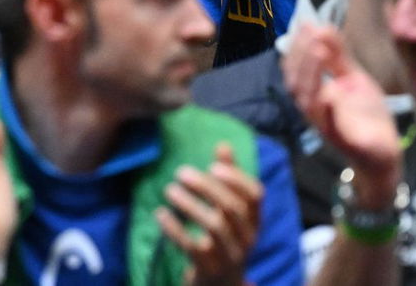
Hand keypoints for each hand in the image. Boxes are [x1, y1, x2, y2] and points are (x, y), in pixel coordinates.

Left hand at [155, 143, 262, 285]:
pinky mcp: (210, 270)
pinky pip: (193, 247)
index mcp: (254, 221)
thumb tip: (224, 144)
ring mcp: (230, 256)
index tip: (213, 165)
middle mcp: (247, 238)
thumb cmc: (224, 239)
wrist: (220, 285)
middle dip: (206, 186)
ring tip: (169, 190)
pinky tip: (160, 214)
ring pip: (214, 226)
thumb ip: (228, 179)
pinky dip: (174, 229)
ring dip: (189, 205)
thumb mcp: (230, 213)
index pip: (255, 195)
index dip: (237, 178)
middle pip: (232, 208)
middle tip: (180, 172)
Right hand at [285, 24, 401, 206]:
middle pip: (295, 83)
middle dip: (301, 56)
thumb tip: (320, 26)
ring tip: (318, 50)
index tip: (305, 24)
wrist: (384, 153)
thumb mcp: (354, 78)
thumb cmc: (365, 115)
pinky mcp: (344, 141)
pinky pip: (330, 127)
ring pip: (307, 101)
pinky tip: (329, 94)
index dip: (297, 46)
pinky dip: (327, 110)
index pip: (295, 68)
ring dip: (310, 75)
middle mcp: (314, 109)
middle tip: (312, 34)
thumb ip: (338, 55)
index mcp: (315, 93)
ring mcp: (327, 125)